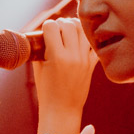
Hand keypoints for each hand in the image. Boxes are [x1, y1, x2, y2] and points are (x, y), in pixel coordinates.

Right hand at [33, 18, 97, 133]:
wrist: (62, 110)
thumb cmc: (46, 91)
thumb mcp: (38, 69)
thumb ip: (40, 49)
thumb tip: (41, 34)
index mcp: (56, 56)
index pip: (52, 26)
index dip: (46, 26)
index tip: (45, 31)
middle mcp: (72, 56)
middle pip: (69, 25)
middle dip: (61, 24)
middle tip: (57, 30)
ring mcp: (84, 60)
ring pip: (83, 30)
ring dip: (74, 27)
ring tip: (69, 32)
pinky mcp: (92, 65)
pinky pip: (94, 44)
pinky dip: (88, 40)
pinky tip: (81, 41)